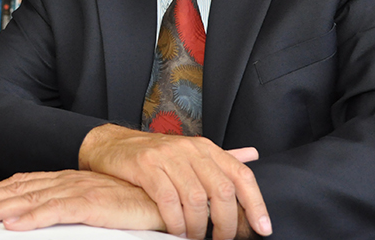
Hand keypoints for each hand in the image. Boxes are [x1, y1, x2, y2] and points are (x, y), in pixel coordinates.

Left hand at [0, 170, 164, 232]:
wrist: (168, 198)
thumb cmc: (137, 204)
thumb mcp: (96, 206)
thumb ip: (71, 208)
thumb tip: (43, 218)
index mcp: (70, 179)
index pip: (25, 182)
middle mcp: (70, 180)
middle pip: (20, 189)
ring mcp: (81, 190)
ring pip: (31, 198)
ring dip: (0, 208)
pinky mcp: (93, 204)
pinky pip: (56, 211)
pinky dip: (32, 217)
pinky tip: (13, 224)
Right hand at [79, 124, 271, 238]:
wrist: (112, 145)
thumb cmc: (155, 155)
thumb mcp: (190, 153)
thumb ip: (220, 159)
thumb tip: (252, 155)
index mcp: (205, 148)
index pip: (241, 175)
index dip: (255, 203)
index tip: (263, 228)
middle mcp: (190, 149)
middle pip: (221, 190)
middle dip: (226, 223)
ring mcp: (167, 156)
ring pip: (195, 198)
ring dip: (198, 227)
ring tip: (195, 238)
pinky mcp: (146, 166)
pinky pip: (168, 200)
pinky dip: (175, 222)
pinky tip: (176, 231)